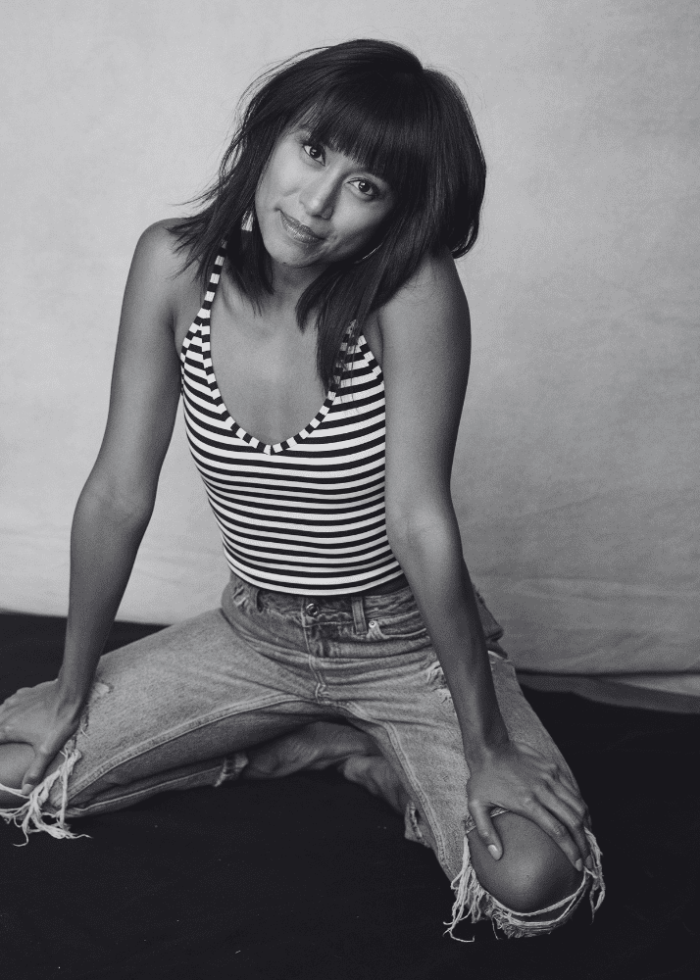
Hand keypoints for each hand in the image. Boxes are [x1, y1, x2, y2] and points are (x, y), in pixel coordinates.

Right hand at [0, 681, 80, 794]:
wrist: (70, 694)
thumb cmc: (58, 722)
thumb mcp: (47, 750)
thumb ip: (34, 771)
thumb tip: (24, 790)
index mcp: (7, 729)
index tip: (3, 755)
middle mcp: (6, 714)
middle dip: (0, 737)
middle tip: (7, 744)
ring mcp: (14, 701)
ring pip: (0, 713)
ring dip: (2, 723)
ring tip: (9, 732)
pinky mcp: (23, 693)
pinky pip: (10, 703)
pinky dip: (11, 711)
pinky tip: (19, 714)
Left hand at [467, 739, 592, 870]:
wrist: (489, 746)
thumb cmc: (482, 778)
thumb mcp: (476, 805)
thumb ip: (486, 832)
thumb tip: (497, 856)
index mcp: (527, 803)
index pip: (557, 831)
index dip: (571, 850)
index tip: (577, 865)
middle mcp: (543, 791)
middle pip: (574, 820)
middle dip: (585, 843)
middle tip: (589, 860)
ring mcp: (550, 777)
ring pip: (578, 804)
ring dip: (588, 825)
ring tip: (589, 841)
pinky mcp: (552, 768)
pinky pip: (572, 790)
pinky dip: (581, 806)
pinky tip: (582, 818)